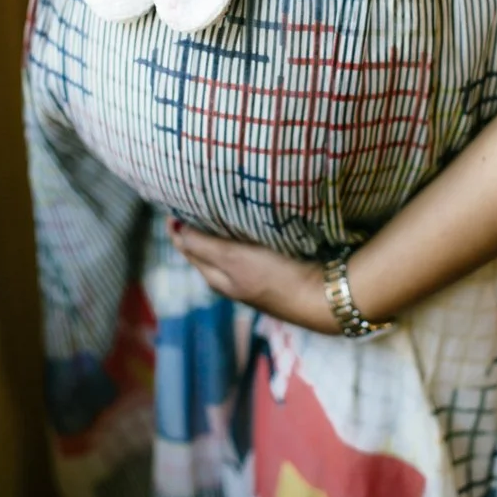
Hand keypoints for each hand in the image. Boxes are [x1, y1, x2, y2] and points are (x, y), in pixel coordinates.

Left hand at [167, 218, 340, 334]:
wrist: (323, 298)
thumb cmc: (276, 277)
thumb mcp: (233, 259)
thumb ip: (203, 246)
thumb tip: (175, 230)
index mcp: (215, 278)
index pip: (187, 248)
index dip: (178, 227)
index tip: (172, 202)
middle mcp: (230, 279)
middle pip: (204, 249)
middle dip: (194, 227)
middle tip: (190, 198)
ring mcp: (252, 276)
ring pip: (226, 248)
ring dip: (217, 229)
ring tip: (213, 204)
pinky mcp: (273, 270)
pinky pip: (247, 248)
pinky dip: (239, 234)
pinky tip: (246, 221)